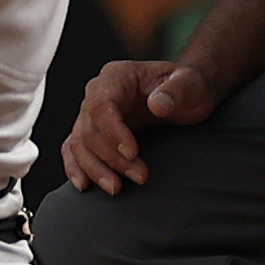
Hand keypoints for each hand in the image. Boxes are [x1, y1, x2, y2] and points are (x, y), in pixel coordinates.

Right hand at [61, 56, 223, 193]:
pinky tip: (83, 184)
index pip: (101, 105)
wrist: (185, 93)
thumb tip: (157, 105)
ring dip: (94, 168)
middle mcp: (96, 94)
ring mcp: (91, 114)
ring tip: (116, 187)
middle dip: (111, 158)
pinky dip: (76, 167)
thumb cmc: (187, 86)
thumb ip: (176, 91)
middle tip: (140, 176)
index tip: (132, 153)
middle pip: (89, 129)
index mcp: (116, 76)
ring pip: (79, 144)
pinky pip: (74, 149)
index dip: (112, 131)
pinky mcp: (94, 131)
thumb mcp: (190, 83)